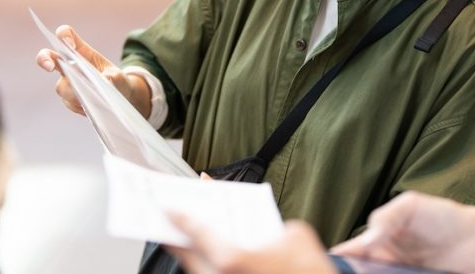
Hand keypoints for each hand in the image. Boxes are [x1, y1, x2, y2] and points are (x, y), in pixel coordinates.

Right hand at [35, 25, 151, 117]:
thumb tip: (101, 84)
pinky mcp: (69, 98)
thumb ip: (110, 78)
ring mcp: (67, 81)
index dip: (63, 36)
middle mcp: (69, 64)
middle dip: (44, 60)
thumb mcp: (118, 76)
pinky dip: (79, 105)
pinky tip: (90, 107)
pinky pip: (69, 102)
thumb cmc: (117, 80)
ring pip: (61, 86)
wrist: (120, 96)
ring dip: (73, 93)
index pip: (65, 35)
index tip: (70, 46)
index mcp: (81, 51)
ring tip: (89, 99)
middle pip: (48, 57)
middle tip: (49, 67)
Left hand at [166, 216, 336, 273]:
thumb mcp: (294, 233)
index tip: (166, 207)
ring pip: (197, 272)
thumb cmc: (308, 269)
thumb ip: (270, 223)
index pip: (196, 232)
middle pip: (186, 256)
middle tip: (168, 222)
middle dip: (176, 237)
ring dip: (191, 256)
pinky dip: (207, 268)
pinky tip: (213, 258)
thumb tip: (258, 225)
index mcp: (232, 259)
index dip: (179, 216)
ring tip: (187, 241)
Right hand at [331, 192, 474, 271]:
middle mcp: (384, 265)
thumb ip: (386, 217)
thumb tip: (367, 240)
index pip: (349, 253)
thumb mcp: (412, 206)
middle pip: (358, 273)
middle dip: (349, 273)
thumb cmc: (445, 218)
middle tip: (344, 272)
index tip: (327, 263)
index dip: (336, 259)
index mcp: (378, 242)